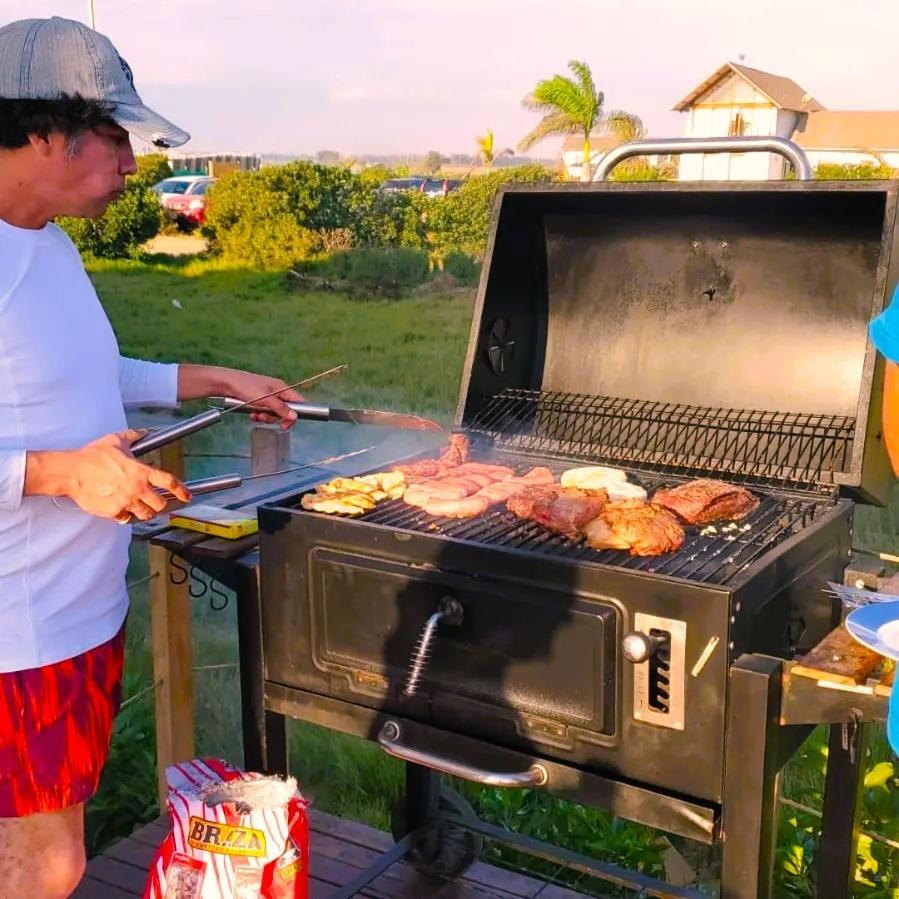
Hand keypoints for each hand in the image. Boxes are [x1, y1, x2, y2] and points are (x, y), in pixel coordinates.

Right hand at [35, 429, 191, 521]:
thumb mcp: (115, 441)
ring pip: (145, 515)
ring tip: (138, 505)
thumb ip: (133, 436)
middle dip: (159, 504)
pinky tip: (122, 508)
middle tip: (154, 501)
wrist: (71, 472)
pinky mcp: (114, 512)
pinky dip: (126, 516)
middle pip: (160, 504)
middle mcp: (137, 488)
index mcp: (141, 472)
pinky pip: (126, 519)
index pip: (169, 482)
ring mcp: (126, 502)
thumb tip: (143, 432)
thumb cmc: (91, 457)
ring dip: (144, 512)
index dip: (181, 490)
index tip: (186, 496)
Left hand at [220, 370, 302, 429]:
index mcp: (282, 388)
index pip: (298, 402)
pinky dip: (258, 415)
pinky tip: (251, 414)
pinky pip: (264, 411)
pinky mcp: (258, 400)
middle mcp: (276, 392)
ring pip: (273, 412)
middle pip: (285, 410)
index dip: (295, 414)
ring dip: (265, 417)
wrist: (225, 382)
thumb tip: (294, 417)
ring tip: (256, 415)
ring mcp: (267, 396)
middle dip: (275, 417)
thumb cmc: (245, 386)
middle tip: (265, 419)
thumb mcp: (265, 399)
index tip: (286, 424)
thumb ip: (280, 408)